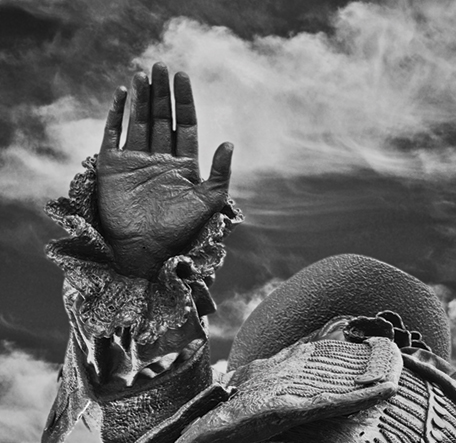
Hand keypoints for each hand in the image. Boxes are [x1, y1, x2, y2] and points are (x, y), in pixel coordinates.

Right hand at [97, 63, 232, 279]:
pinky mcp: (113, 166)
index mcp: (184, 164)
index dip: (185, 101)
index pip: (186, 124)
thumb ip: (219, 174)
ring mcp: (135, 161)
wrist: (146, 251)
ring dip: (141, 97)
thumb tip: (229, 142)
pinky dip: (116, 114)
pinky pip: (114, 133)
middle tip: (161, 65)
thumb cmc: (179, 231)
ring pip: (139, 120)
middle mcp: (160, 158)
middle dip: (162, 92)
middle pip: (162, 117)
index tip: (183, 77)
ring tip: (143, 73)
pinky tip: (122, 94)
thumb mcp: (207, 203)